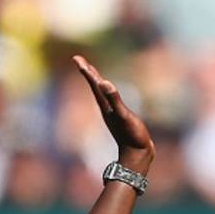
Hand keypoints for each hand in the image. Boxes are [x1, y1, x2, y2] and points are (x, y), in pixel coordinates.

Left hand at [73, 55, 154, 173]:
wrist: (137, 155)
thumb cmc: (132, 136)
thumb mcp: (123, 115)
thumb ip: (114, 99)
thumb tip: (103, 83)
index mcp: (105, 105)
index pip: (94, 84)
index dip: (86, 70)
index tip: (77, 58)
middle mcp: (106, 108)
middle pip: (95, 86)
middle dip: (88, 72)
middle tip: (79, 59)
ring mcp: (112, 113)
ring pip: (101, 93)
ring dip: (96, 81)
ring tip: (92, 72)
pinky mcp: (119, 117)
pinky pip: (110, 100)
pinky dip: (108, 92)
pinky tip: (109, 92)